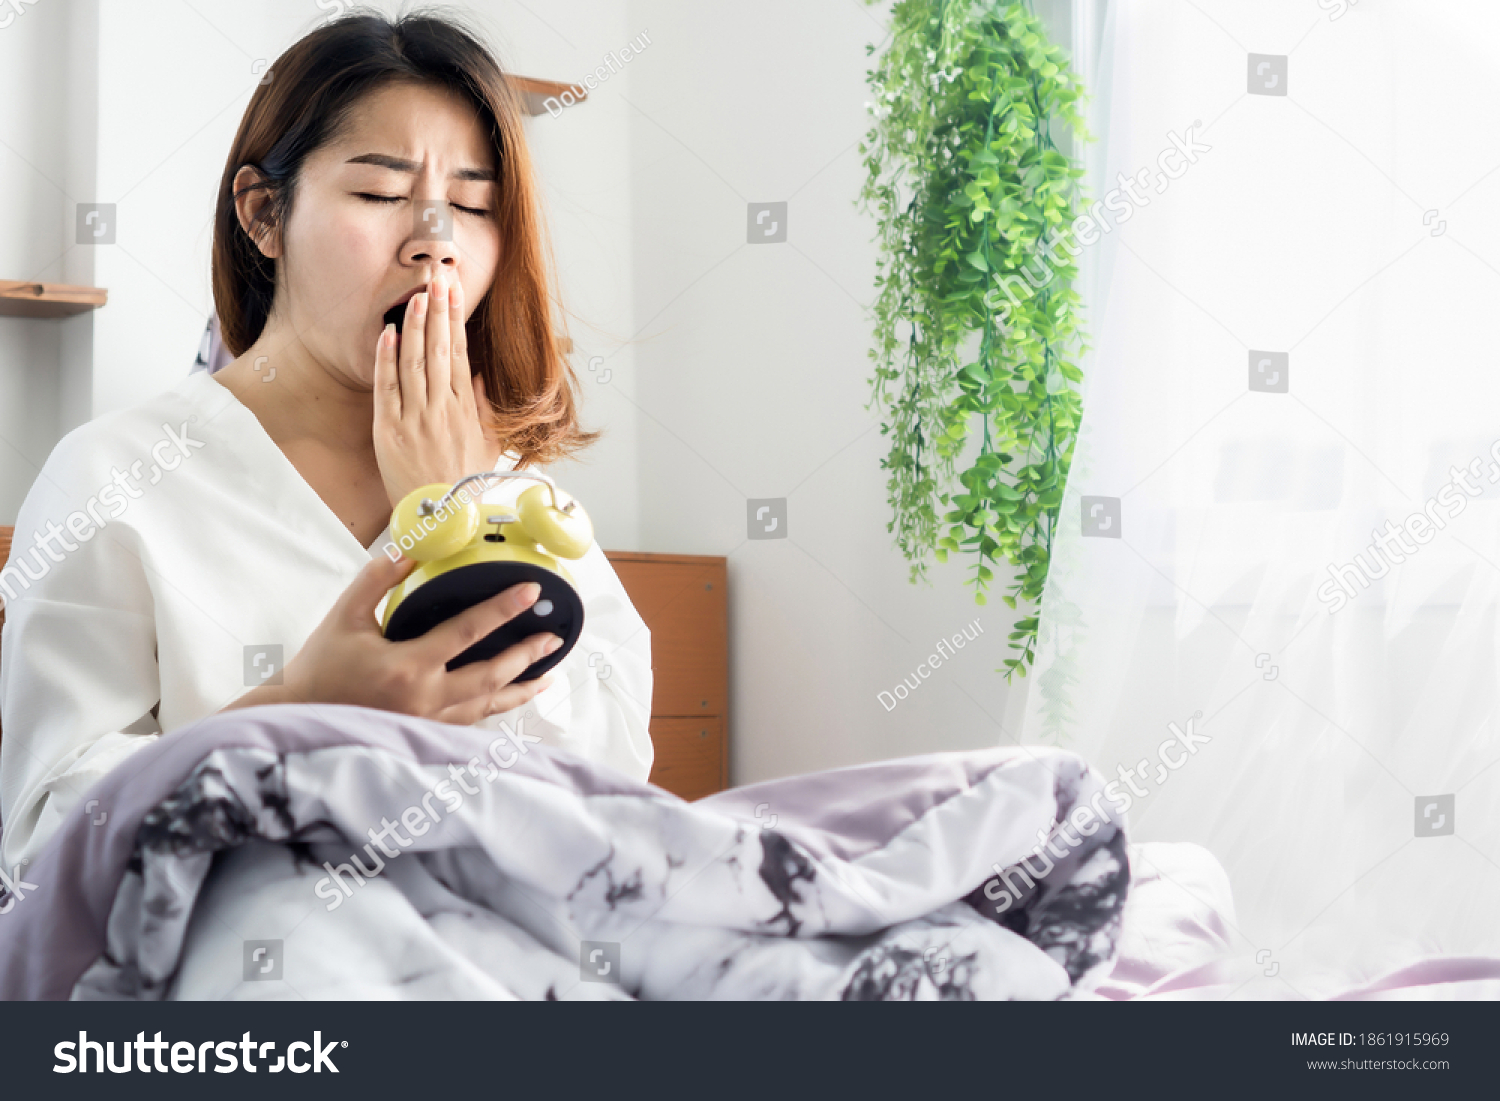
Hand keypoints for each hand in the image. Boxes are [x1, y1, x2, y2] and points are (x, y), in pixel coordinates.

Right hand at [227, 554, 561, 725]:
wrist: (298, 718)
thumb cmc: (319, 666)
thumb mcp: (345, 615)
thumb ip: (378, 579)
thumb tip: (410, 546)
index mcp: (407, 667)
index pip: (467, 632)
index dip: (502, 609)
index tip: (531, 591)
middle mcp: (425, 699)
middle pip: (491, 675)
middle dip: (527, 654)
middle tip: (553, 636)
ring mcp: (427, 723)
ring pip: (487, 705)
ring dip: (521, 688)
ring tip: (548, 674)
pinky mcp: (425, 735)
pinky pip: (471, 721)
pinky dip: (496, 708)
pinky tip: (510, 698)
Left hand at [373, 269, 501, 507]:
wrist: (442, 519)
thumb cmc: (464, 487)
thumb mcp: (486, 448)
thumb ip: (483, 412)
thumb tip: (478, 380)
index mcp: (466, 411)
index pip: (461, 354)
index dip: (457, 320)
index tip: (455, 292)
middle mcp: (442, 409)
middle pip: (441, 350)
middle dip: (439, 311)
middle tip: (437, 278)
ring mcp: (416, 419)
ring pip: (416, 362)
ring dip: (416, 326)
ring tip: (416, 295)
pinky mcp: (391, 431)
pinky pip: (388, 388)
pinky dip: (387, 359)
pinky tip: (388, 333)